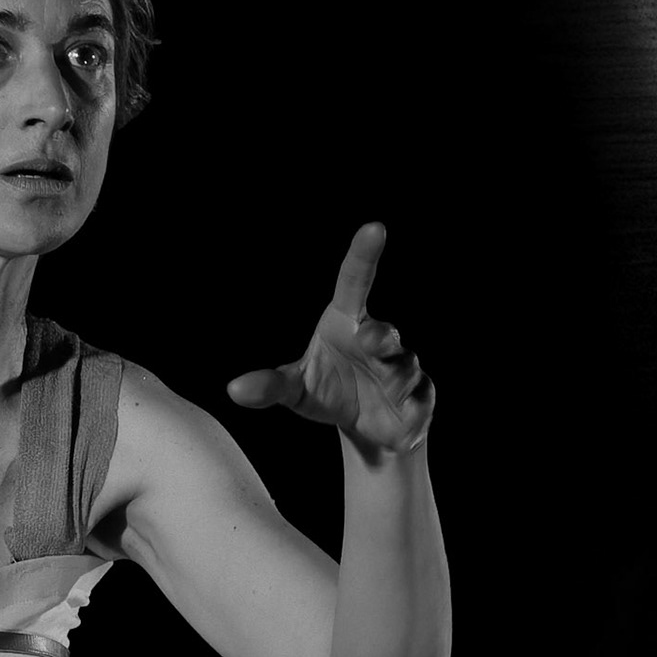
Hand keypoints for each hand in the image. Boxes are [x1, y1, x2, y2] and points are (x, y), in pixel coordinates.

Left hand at [226, 222, 434, 455]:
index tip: (375, 227)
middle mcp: (377, 338)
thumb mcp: (296, 391)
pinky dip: (411, 409)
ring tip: (383, 394)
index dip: (364, 254)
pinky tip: (401, 422)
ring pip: (404, 366)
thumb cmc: (329, 392)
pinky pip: (420, 398)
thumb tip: (235, 389)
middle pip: (385, 330)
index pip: (355, 281)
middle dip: (380, 336)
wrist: (366, 429)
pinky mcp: (421, 396)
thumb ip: (270, 385)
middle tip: (368, 340)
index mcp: (346, 323)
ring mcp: (403, 366)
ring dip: (393, 380)